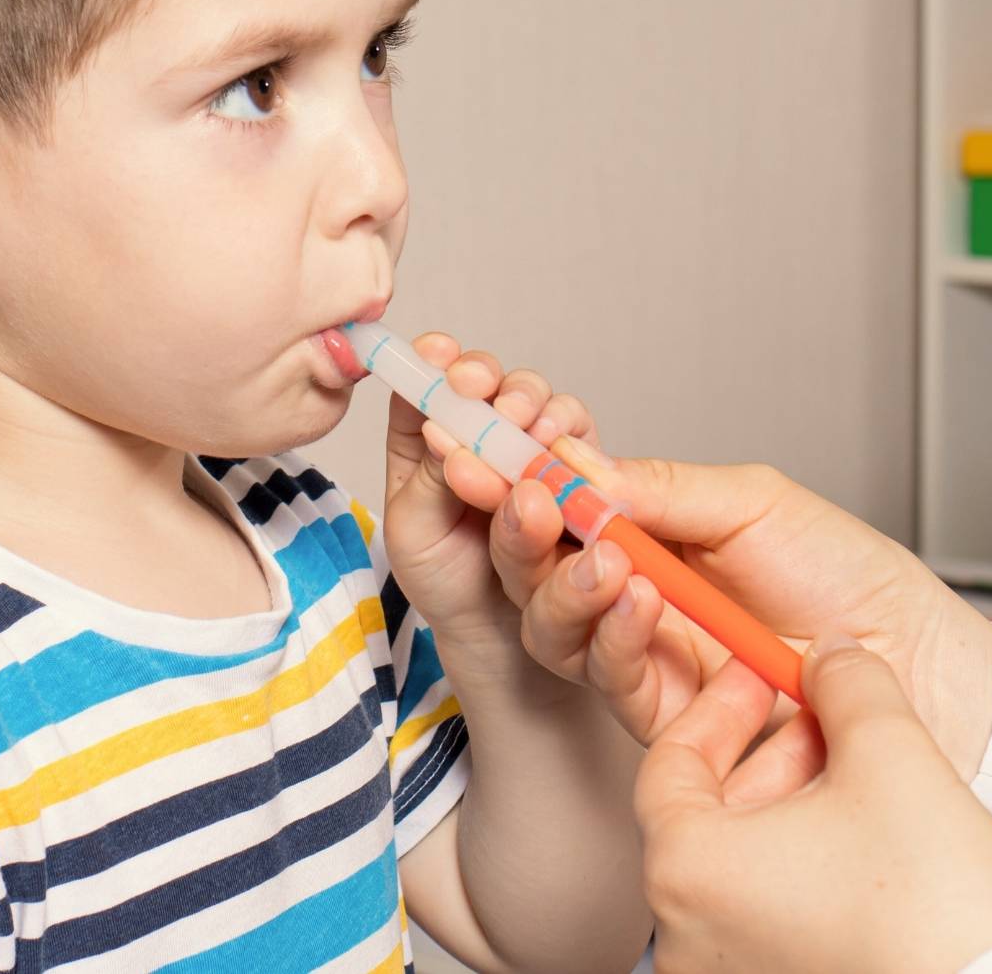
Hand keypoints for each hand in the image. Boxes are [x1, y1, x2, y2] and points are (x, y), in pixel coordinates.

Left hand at [381, 331, 602, 661]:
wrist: (497, 635)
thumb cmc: (443, 580)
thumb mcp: (416, 531)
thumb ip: (430, 478)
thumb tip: (442, 428)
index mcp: (423, 437)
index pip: (424, 380)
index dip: (432, 359)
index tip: (438, 356)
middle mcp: (477, 430)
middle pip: (483, 378)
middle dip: (483, 376)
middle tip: (479, 391)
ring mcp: (526, 444)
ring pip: (532, 397)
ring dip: (527, 401)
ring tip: (521, 425)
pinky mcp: (572, 464)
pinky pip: (574, 433)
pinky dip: (565, 430)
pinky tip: (554, 445)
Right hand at [508, 436, 991, 779]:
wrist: (918, 659)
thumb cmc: (849, 577)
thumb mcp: (753, 502)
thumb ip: (659, 486)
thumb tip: (573, 462)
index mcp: (645, 535)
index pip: (553, 507)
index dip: (513, 481)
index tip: (485, 451)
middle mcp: (630, 595)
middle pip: (531, 570)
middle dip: (515, 531)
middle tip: (523, 499)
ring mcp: (641, 657)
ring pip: (552, 629)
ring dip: (561, 585)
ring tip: (600, 553)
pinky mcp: (662, 719)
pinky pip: (608, 679)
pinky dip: (613, 634)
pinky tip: (638, 599)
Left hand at [635, 639, 991, 973]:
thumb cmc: (934, 910)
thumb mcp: (891, 756)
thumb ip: (848, 684)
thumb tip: (832, 655)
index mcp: (685, 870)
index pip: (670, 760)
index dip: (722, 707)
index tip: (761, 678)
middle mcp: (684, 934)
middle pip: (704, 814)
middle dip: (767, 755)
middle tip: (821, 723)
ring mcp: (723, 973)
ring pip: (737, 866)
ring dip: (787, 810)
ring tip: (856, 780)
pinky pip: (761, 916)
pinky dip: (794, 871)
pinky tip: (858, 845)